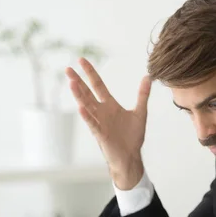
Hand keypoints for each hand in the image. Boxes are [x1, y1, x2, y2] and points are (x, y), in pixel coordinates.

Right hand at [65, 59, 151, 188]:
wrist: (131, 156)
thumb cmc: (133, 136)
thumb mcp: (140, 113)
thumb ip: (142, 95)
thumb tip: (148, 77)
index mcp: (110, 105)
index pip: (98, 85)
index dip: (90, 73)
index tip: (81, 60)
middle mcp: (102, 112)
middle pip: (87, 93)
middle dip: (78, 81)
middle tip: (67, 69)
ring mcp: (99, 122)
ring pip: (87, 106)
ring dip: (79, 95)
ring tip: (71, 83)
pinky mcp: (101, 134)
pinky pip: (92, 124)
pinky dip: (87, 116)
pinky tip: (80, 107)